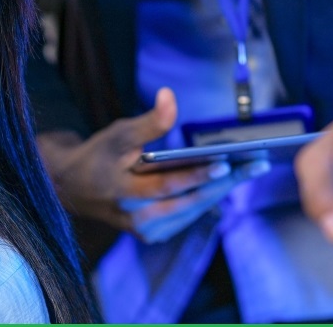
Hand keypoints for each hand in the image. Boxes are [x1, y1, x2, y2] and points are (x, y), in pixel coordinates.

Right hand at [37, 87, 267, 242]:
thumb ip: (148, 121)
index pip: (169, 186)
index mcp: (126, 194)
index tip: (226, 163)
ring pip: (194, 210)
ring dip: (224, 189)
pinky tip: (231, 179)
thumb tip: (170, 97)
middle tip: (258, 164)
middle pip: (191, 200)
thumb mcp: (118, 134)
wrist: (74, 189)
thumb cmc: (99, 156)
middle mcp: (139, 219)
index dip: (197, 175)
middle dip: (226, 181)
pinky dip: (209, 196)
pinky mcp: (155, 234)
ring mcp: (148, 230)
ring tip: (253, 168)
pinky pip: (189, 214)